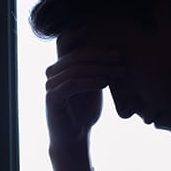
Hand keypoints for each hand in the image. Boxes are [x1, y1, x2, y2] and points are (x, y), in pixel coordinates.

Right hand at [45, 39, 125, 170]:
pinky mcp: (53, 99)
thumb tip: (114, 51)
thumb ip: (97, 69)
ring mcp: (51, 86)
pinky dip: (89, 81)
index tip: (97, 30)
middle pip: (74, 54)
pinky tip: (104, 83)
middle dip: (99, 54)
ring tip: (117, 72)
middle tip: (119, 57)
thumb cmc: (84, 113)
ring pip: (75, 68)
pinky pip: (71, 84)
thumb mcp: (94, 86)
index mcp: (62, 67)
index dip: (77, 32)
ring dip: (99, 68)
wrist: (74, 139)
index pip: (64, 42)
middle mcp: (53, 74)